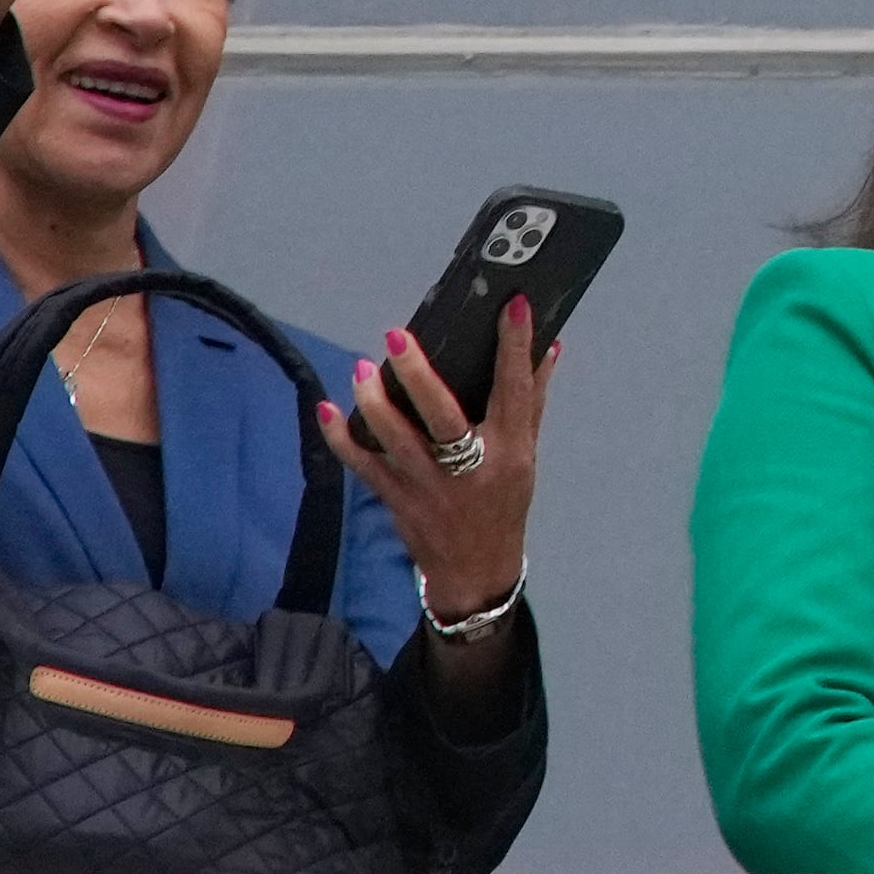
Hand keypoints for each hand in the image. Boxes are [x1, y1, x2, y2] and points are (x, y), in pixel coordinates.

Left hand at [322, 297, 559, 724]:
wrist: (476, 569)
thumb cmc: (504, 501)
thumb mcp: (528, 454)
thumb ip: (532, 400)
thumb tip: (547, 347)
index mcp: (510, 451)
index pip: (515, 390)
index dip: (514, 346)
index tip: (511, 305)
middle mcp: (471, 468)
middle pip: (443, 417)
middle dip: (418, 375)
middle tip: (397, 335)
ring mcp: (429, 486)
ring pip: (394, 440)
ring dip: (373, 401)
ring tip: (361, 367)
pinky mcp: (396, 499)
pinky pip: (362, 465)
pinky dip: (340, 437)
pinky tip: (326, 409)